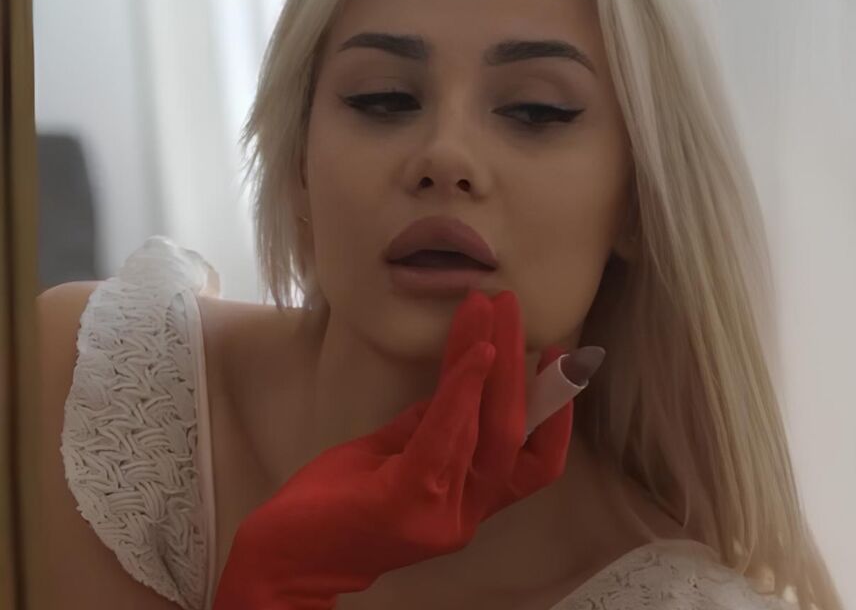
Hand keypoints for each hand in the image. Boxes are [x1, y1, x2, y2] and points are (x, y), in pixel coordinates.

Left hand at [211, 288, 573, 609]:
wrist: (285, 560)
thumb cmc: (337, 506)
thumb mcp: (396, 458)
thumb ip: (435, 426)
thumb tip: (465, 378)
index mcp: (468, 503)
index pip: (536, 462)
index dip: (558, 413)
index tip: (560, 360)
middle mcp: (465, 513)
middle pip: (516, 434)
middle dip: (522, 365)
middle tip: (513, 307)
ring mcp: (440, 511)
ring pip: (489, 428)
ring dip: (494, 358)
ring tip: (491, 308)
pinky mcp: (407, 499)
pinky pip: (446, 434)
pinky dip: (463, 387)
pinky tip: (474, 349)